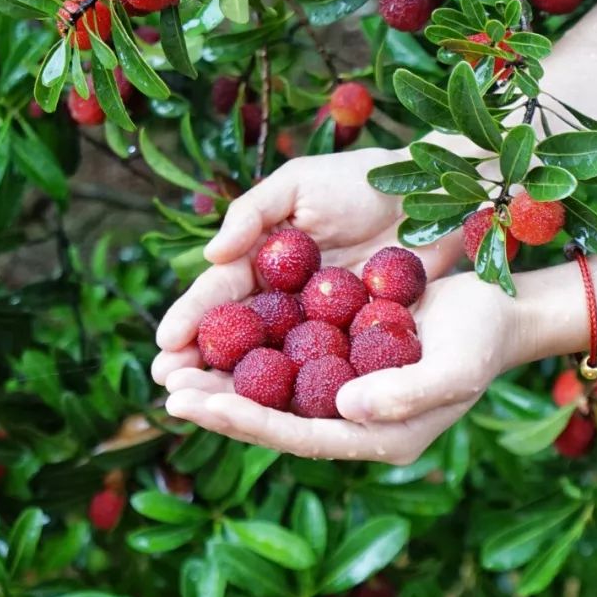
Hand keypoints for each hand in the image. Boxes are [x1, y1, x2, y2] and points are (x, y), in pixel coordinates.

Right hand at [151, 147, 464, 384]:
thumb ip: (251, 213)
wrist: (431, 196)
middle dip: (200, 365)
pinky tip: (272, 415)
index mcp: (262, 261)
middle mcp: (284, 300)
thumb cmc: (360, 181)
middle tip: (172, 390)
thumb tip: (210, 255)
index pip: (219, 295)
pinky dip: (295, 392)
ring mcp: (318, 326)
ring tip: (205, 410)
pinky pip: (320, 370)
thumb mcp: (298, 183)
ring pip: (271, 363)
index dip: (190, 319)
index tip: (164, 346)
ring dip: (237, 388)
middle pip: (236, 339)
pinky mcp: (354, 342)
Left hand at [162, 274, 532, 464]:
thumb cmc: (485, 340)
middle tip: (167, 388)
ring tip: (171, 366)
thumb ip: (405, 394)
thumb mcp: (455, 368)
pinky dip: (250, 346)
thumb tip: (345, 408)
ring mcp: (344, 390)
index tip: (199, 405)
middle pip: (275, 418)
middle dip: (219, 405)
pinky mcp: (339, 356)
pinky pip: (287, 357)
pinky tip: (213, 329)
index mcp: (377, 436)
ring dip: (223, 378)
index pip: (301, 435)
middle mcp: (352, 420)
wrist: (499, 311)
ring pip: (273, 389)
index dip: (248, 422)